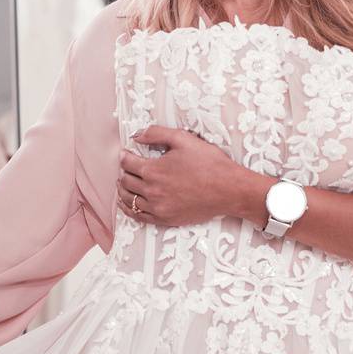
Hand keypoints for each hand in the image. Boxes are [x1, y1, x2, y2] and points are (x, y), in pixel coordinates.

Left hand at [118, 126, 255, 227]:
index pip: (127, 163)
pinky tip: (127, 204)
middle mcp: (152, 191)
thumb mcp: (183, 139)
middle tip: (125, 168)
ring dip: (123, 190)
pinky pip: (139, 216)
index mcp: (153, 170)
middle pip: (126, 181)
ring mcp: (158, 207)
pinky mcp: (165, 219)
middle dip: (123, 172)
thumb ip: (157, 134)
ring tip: (123, 184)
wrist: (229, 190)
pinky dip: (129, 209)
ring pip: (129, 199)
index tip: (126, 153)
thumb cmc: (210, 163)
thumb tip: (137, 135)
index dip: (125, 156)